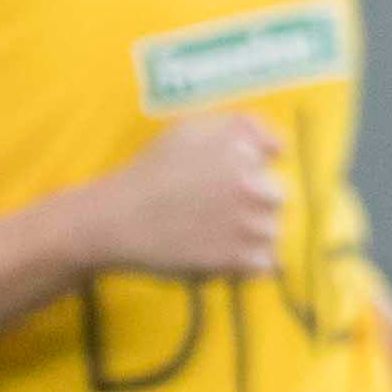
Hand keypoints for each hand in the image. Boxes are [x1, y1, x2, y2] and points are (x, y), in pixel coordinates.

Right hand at [70, 112, 284, 280]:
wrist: (112, 221)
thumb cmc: (146, 174)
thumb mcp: (189, 130)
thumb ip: (240, 127)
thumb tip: (280, 149)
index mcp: (243, 152)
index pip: (271, 161)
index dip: (245, 173)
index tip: (216, 184)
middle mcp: (252, 185)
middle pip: (277, 198)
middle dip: (252, 204)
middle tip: (211, 213)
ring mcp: (247, 224)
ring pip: (272, 232)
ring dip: (250, 236)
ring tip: (211, 236)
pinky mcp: (236, 259)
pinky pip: (264, 264)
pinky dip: (246, 265)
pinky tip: (217, 257)